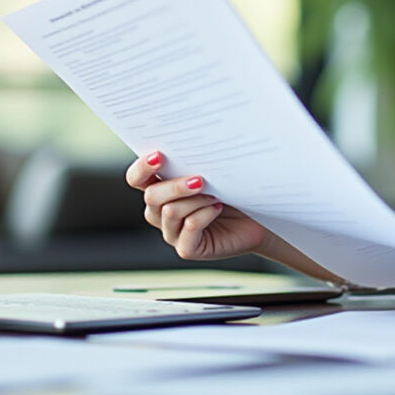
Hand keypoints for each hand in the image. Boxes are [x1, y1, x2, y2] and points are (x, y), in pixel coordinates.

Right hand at [124, 151, 269, 260]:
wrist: (257, 219)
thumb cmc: (233, 192)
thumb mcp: (213, 173)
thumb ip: (196, 163)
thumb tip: (190, 145)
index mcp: (160, 190)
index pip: (137, 179)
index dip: (142, 168)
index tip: (159, 155)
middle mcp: (160, 212)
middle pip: (151, 197)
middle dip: (174, 186)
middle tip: (199, 179)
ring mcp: (172, 233)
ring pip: (169, 213)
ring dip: (194, 200)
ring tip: (215, 194)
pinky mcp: (187, 249)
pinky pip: (188, 230)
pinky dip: (203, 215)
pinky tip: (218, 207)